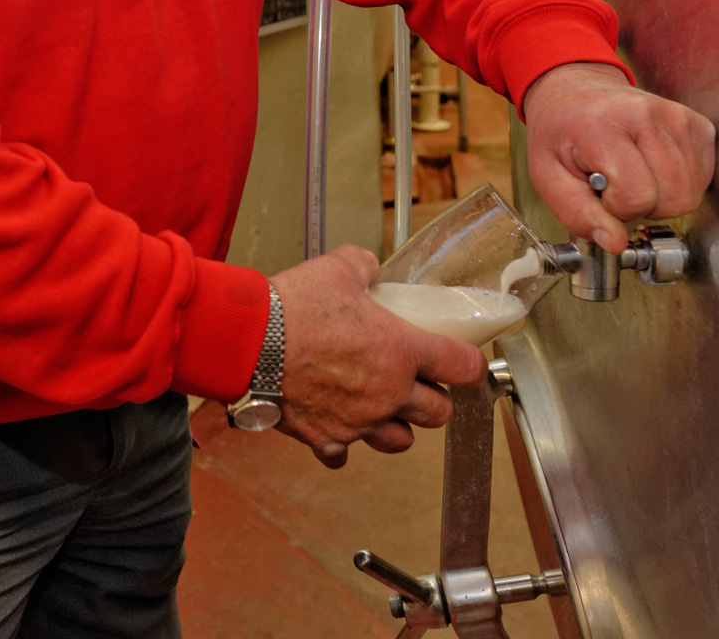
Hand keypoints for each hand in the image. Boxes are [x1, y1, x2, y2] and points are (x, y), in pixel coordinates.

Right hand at [269, 245, 487, 466]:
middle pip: (439, 413)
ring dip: (396, 425)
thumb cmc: (293, 308)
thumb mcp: (336, 269)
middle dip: (433, 398)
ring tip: (381, 407)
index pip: (464, 366)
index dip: (472, 364)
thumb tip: (368, 265)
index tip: (468, 363)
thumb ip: (362, 266)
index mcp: (402, 351)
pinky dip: (342, 442)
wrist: (247, 342)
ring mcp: (358, 421)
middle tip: (418, 382)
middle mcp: (388, 393)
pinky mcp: (326, 437)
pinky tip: (334, 424)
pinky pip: (344, 453)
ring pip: (400, 441)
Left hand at [521, 61, 715, 251]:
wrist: (578, 94)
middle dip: (643, 207)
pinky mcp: (697, 124)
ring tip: (633, 177)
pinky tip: (652, 169)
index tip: (599, 192)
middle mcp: (647, 115)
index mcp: (604, 125)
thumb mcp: (547, 175)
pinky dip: (678, 186)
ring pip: (690, 194)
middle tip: (617, 187)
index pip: (635, 196)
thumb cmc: (562, 133)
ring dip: (662, 199)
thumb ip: (577, 213)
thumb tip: (615, 243)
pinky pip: (702, 179)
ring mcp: (678, 117)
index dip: (616, 208)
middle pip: (672, 199)